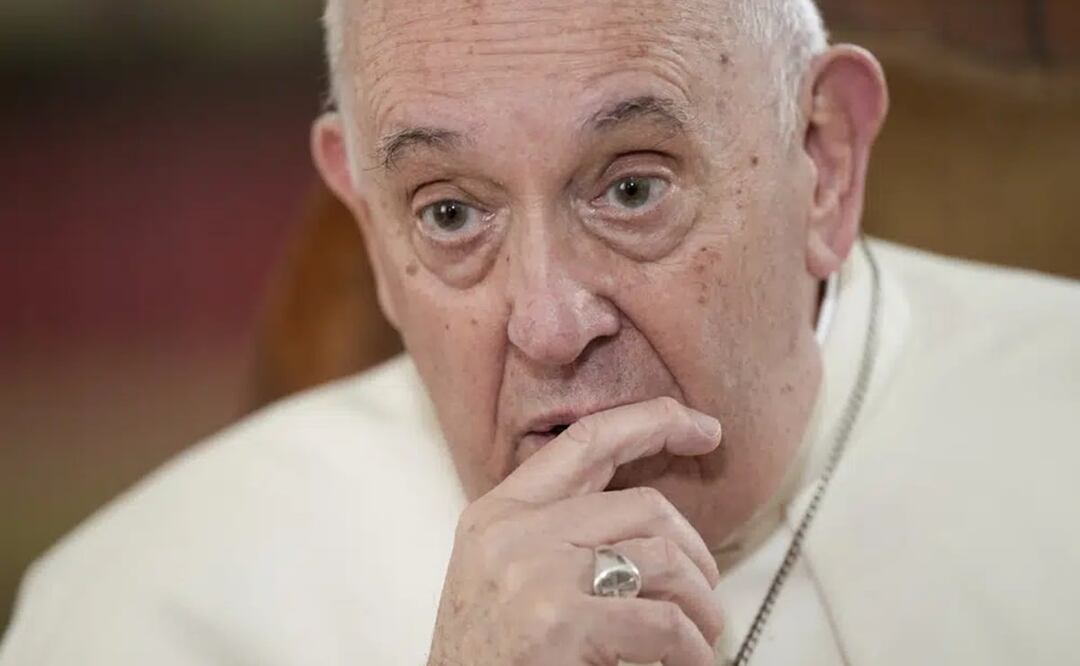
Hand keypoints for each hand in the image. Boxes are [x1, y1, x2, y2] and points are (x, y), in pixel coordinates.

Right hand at [427, 397, 724, 665]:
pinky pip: (664, 622)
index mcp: (498, 514)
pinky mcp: (561, 623)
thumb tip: (649, 518)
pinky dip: (692, 650)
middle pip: (644, 505)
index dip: (652, 422)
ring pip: (665, 559)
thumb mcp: (503, 576)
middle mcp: (513, 533)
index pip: (585, 442)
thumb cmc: (486, 659)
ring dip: (700, 606)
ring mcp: (536, 575)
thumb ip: (556, 535)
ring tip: (700, 639)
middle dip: (696, 550)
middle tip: (705, 592)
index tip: (703, 427)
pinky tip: (688, 665)